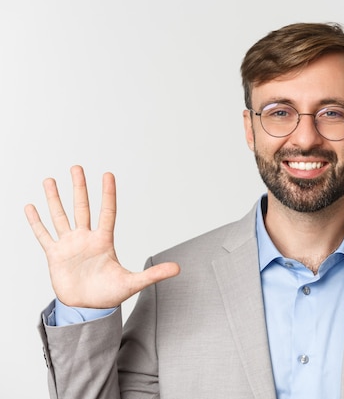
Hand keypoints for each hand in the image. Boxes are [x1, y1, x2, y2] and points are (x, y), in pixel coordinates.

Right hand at [25, 165, 179, 308]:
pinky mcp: (55, 255)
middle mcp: (86, 239)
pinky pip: (44, 235)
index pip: (107, 212)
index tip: (108, 174)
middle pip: (82, 207)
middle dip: (79, 187)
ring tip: (50, 180)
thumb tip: (178, 268)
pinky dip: (36, 222)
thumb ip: (153, 274)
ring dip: (54, 199)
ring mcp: (69, 245)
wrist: (88, 309)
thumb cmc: (109, 295)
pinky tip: (31, 207)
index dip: (108, 193)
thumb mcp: (133, 283)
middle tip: (77, 167)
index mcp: (104, 241)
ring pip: (60, 216)